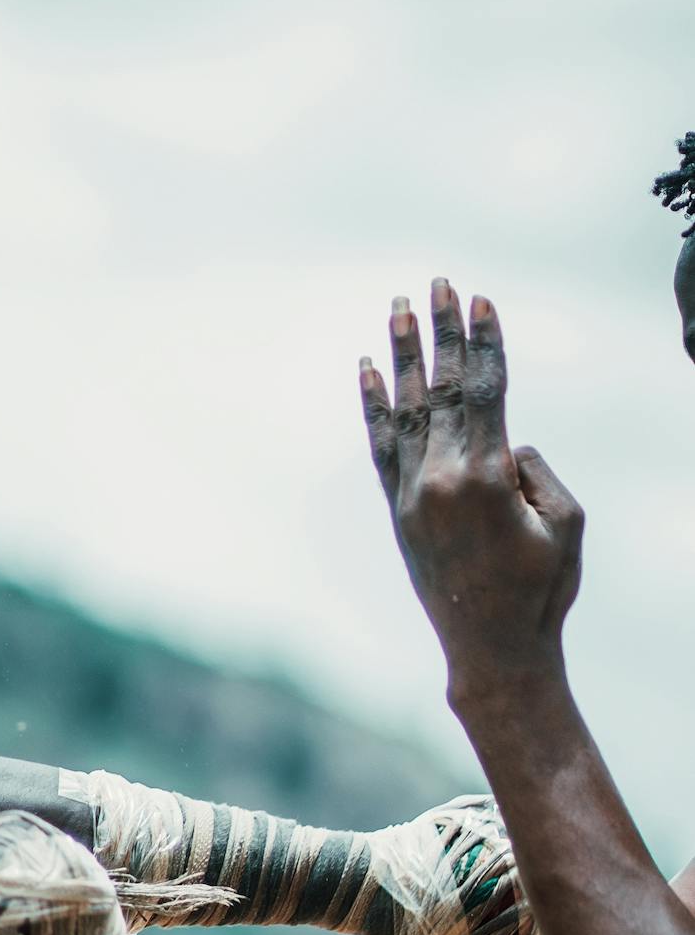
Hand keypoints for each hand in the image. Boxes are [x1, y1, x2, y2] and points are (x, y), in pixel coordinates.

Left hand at [359, 283, 583, 709]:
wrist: (492, 650)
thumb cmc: (541, 590)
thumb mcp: (565, 523)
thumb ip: (538, 472)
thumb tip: (504, 447)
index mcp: (485, 477)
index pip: (484, 391)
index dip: (483, 342)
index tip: (482, 299)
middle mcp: (440, 480)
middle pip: (441, 388)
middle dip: (441, 332)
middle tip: (437, 283)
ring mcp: (413, 496)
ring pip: (405, 410)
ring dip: (403, 355)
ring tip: (398, 308)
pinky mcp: (397, 513)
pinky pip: (381, 448)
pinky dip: (374, 406)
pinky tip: (368, 370)